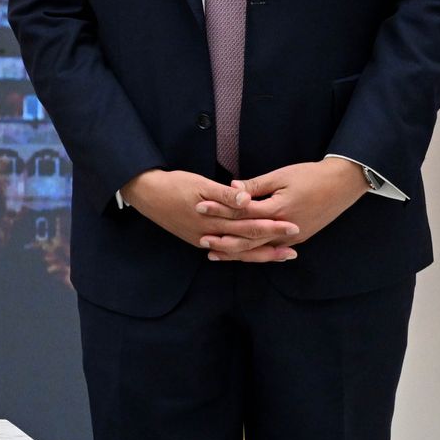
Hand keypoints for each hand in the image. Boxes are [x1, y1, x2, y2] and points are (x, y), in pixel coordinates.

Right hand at [121, 168, 299, 261]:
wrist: (145, 193)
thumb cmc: (173, 184)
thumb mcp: (199, 184)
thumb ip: (225, 194)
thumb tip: (248, 200)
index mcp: (214, 218)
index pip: (249, 224)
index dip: (272, 226)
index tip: (292, 226)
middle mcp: (210, 233)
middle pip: (246, 241)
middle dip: (271, 244)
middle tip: (294, 249)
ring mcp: (202, 239)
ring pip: (235, 251)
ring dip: (258, 254)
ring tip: (278, 256)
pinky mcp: (196, 239)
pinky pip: (223, 251)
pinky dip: (237, 254)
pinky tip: (247, 256)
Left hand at [202, 157, 369, 254]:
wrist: (343, 184)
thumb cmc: (311, 175)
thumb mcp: (281, 176)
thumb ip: (255, 185)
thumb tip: (232, 188)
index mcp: (278, 209)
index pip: (242, 212)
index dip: (220, 210)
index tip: (199, 207)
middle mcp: (285, 227)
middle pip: (248, 237)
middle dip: (223, 239)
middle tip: (201, 240)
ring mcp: (293, 236)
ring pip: (259, 248)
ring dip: (236, 251)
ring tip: (215, 253)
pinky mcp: (299, 238)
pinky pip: (271, 248)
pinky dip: (254, 251)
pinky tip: (241, 253)